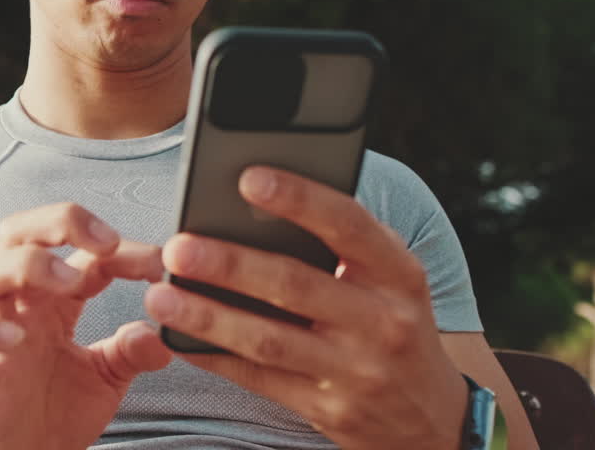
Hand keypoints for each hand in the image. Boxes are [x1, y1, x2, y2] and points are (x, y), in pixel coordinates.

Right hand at [0, 203, 171, 449]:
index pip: (80, 251)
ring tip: (71, 285)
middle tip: (103, 243)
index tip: (160, 266)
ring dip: (27, 265)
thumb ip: (133, 350)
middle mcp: (18, 305)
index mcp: (53, 300)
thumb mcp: (108, 377)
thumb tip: (160, 331)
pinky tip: (15, 339)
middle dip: (58, 222)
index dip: (120, 248)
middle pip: (17, 232)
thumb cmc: (57, 413)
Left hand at [144, 166, 468, 449]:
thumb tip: (255, 200)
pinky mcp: (329, 410)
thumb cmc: (393, 323)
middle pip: (294, 285)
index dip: (298, 198)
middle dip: (230, 265)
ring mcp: (356, 371)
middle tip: (178, 247)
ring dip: (208, 317)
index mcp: (399, 273)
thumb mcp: (391, 279)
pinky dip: (215, 357)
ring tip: (161, 296)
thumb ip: (342, 242)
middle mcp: (382, 321)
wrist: (433, 418)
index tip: (247, 177)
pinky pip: (260, 379)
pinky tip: (179, 339)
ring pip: (268, 339)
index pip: (348, 225)